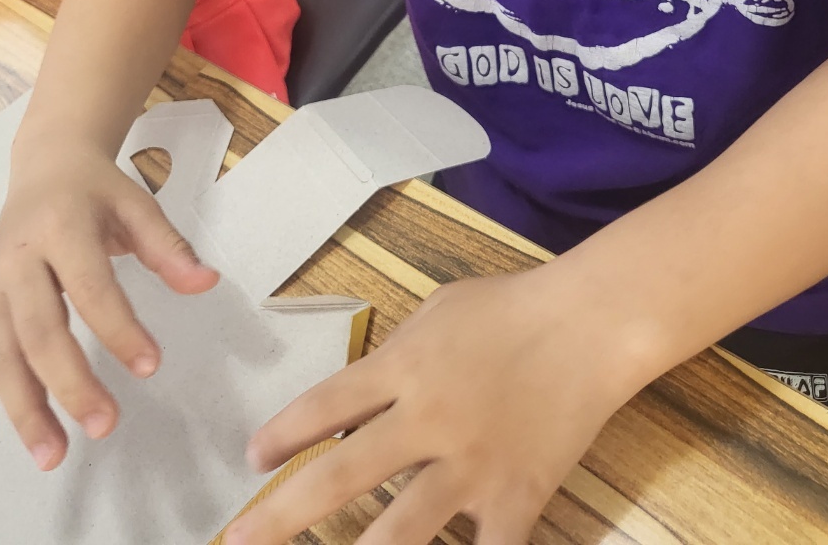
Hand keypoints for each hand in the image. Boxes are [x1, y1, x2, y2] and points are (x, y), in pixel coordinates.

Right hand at [0, 136, 218, 469]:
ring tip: (50, 455)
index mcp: (62, 227)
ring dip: (23, 408)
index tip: (151, 365)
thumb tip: (206, 283)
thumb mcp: (137, 203)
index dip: (119, 327)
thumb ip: (169, 246)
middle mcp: (21, 260)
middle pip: (38, 329)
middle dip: (68, 382)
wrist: (46, 164)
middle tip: (104, 424)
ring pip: (3, 353)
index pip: (90, 286)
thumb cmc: (95, 188)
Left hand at [224, 264, 633, 544]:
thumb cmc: (511, 305)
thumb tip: (357, 398)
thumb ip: (396, 356)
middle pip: (339, 477)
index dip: (280, 436)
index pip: (323, 406)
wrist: (591, 323)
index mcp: (403, 368)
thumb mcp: (438, 310)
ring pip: (399, 534)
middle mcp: (426, 422)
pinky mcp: (515, 499)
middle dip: (281, 515)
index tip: (252, 458)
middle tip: (237, 541)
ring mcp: (470, 467)